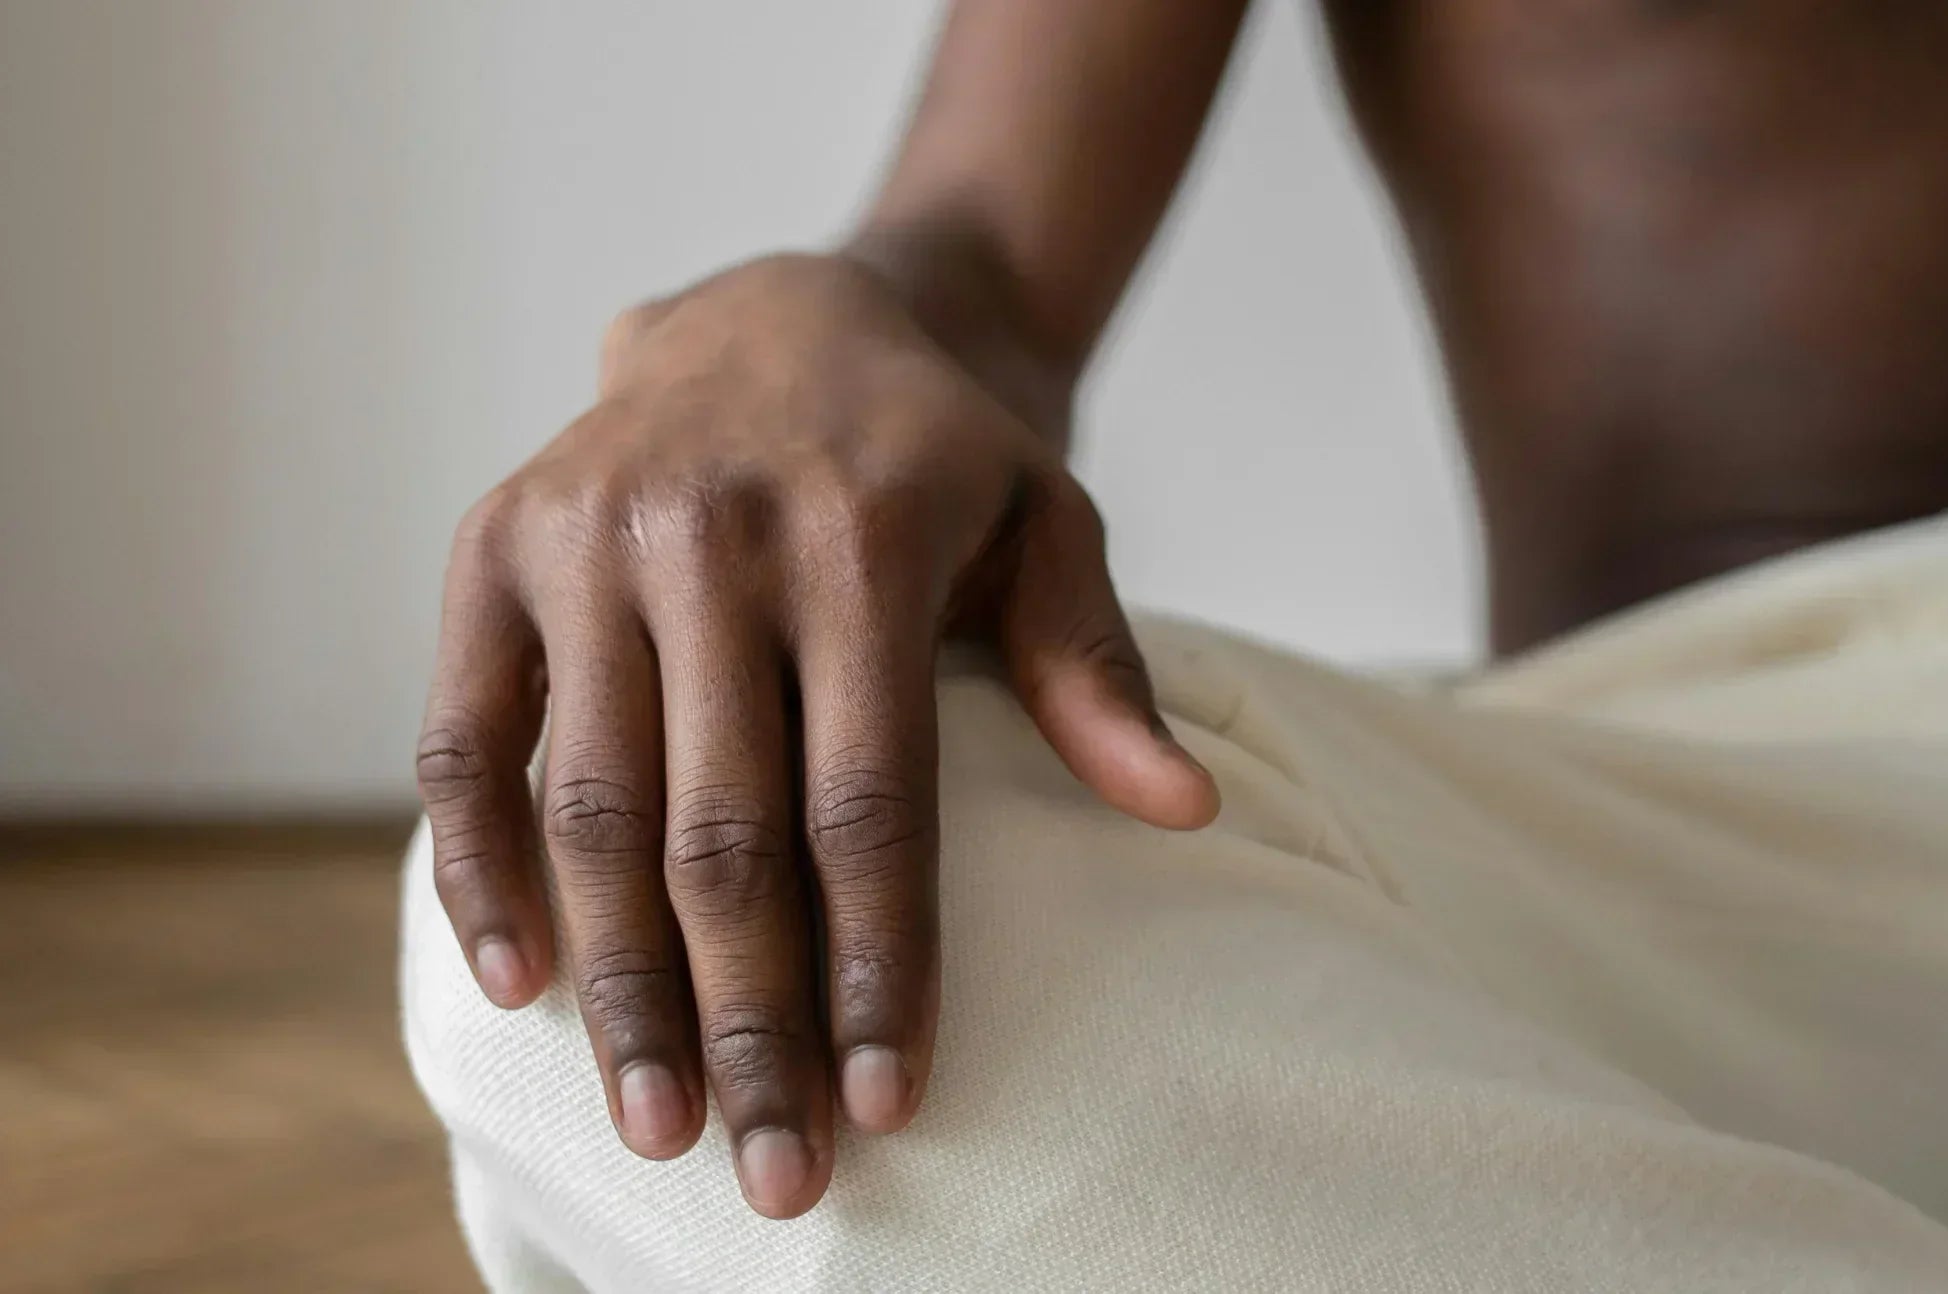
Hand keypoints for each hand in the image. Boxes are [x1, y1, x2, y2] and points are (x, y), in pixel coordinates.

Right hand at [415, 252, 1217, 1217]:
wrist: (784, 309)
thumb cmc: (934, 449)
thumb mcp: (1046, 521)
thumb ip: (1091, 665)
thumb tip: (1183, 815)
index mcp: (860, 537)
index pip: (869, 800)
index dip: (880, 965)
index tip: (889, 1104)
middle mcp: (707, 536)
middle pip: (726, 834)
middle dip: (752, 1021)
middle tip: (774, 1172)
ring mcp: (586, 539)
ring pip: (595, 809)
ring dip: (622, 986)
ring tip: (658, 1126)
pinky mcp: (495, 548)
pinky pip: (464, 739)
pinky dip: (479, 870)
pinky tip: (522, 985)